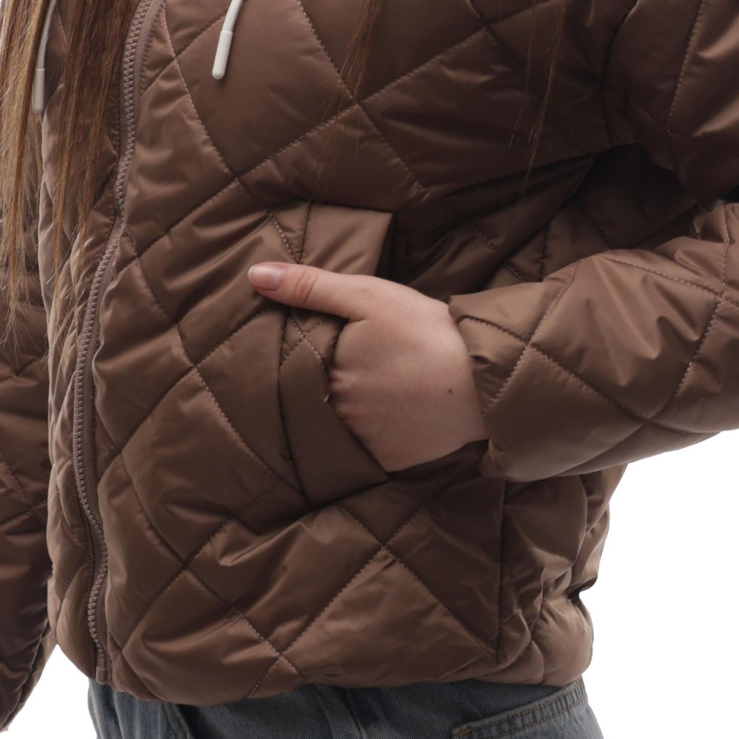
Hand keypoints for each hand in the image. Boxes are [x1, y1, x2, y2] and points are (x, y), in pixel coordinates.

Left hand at [248, 260, 488, 471]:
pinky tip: (388, 417)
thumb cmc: (425, 331)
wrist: (484, 379)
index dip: (305, 357)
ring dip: (347, 413)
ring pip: (340, 427)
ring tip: (371, 391)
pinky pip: (368, 452)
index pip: (297, 369)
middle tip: (356, 368)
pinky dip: (372, 436)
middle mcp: (336, 416)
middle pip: (318, 400)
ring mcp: (363, 442)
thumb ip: (309, 286)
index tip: (321, 348)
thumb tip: (255, 276)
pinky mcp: (390, 462)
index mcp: (325, 375)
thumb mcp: (367, 295)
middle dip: (327, 385)